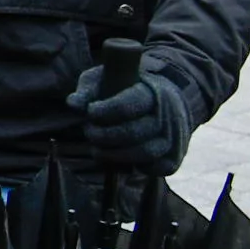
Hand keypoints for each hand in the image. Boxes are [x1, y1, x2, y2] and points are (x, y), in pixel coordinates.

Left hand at [70, 58, 194, 174]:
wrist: (165, 102)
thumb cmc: (126, 90)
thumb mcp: (104, 79)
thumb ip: (89, 90)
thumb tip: (74, 104)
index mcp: (151, 92)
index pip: (128, 104)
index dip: (105, 112)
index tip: (90, 112)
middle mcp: (168, 116)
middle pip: (136, 132)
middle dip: (105, 136)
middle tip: (89, 132)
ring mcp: (174, 138)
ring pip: (146, 153)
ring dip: (115, 155)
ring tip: (98, 150)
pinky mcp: (175, 157)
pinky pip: (158, 168)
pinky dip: (137, 168)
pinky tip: (120, 160)